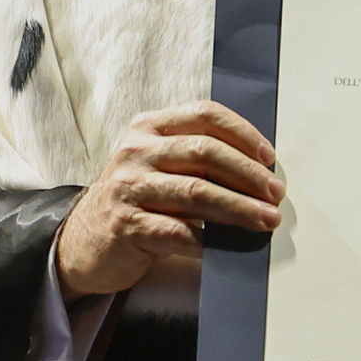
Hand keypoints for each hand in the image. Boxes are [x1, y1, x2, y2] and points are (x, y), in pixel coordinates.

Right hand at [56, 102, 283, 299]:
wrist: (84, 241)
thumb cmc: (137, 199)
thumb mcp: (159, 165)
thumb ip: (196, 158)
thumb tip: (260, 173)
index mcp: (148, 127)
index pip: (205, 115)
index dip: (244, 134)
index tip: (269, 158)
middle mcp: (136, 152)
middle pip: (205, 152)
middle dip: (248, 175)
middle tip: (276, 194)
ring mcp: (129, 188)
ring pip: (196, 192)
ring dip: (239, 208)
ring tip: (266, 220)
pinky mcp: (126, 226)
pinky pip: (178, 231)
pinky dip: (209, 239)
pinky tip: (228, 245)